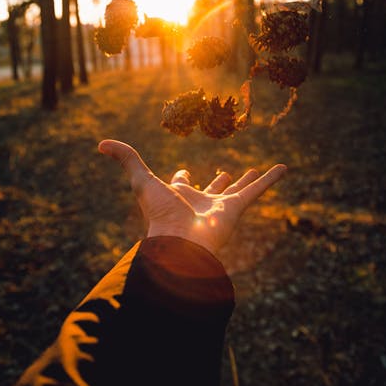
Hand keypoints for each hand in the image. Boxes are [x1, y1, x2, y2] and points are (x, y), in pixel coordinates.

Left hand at [98, 139, 286, 258]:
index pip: (181, 183)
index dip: (181, 177)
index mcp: (177, 196)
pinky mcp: (237, 209)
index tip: (183, 173)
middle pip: (211, 189)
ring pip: (237, 191)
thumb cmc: (159, 213)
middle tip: (225, 174)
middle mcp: (199, 202)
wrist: (181, 242)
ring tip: (257, 171)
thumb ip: (126, 159)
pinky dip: (271, 179)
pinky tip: (283, 168)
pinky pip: (257, 190)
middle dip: (218, 182)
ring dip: (249, 181)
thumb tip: (102, 143)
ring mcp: (220, 207)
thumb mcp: (140, 179)